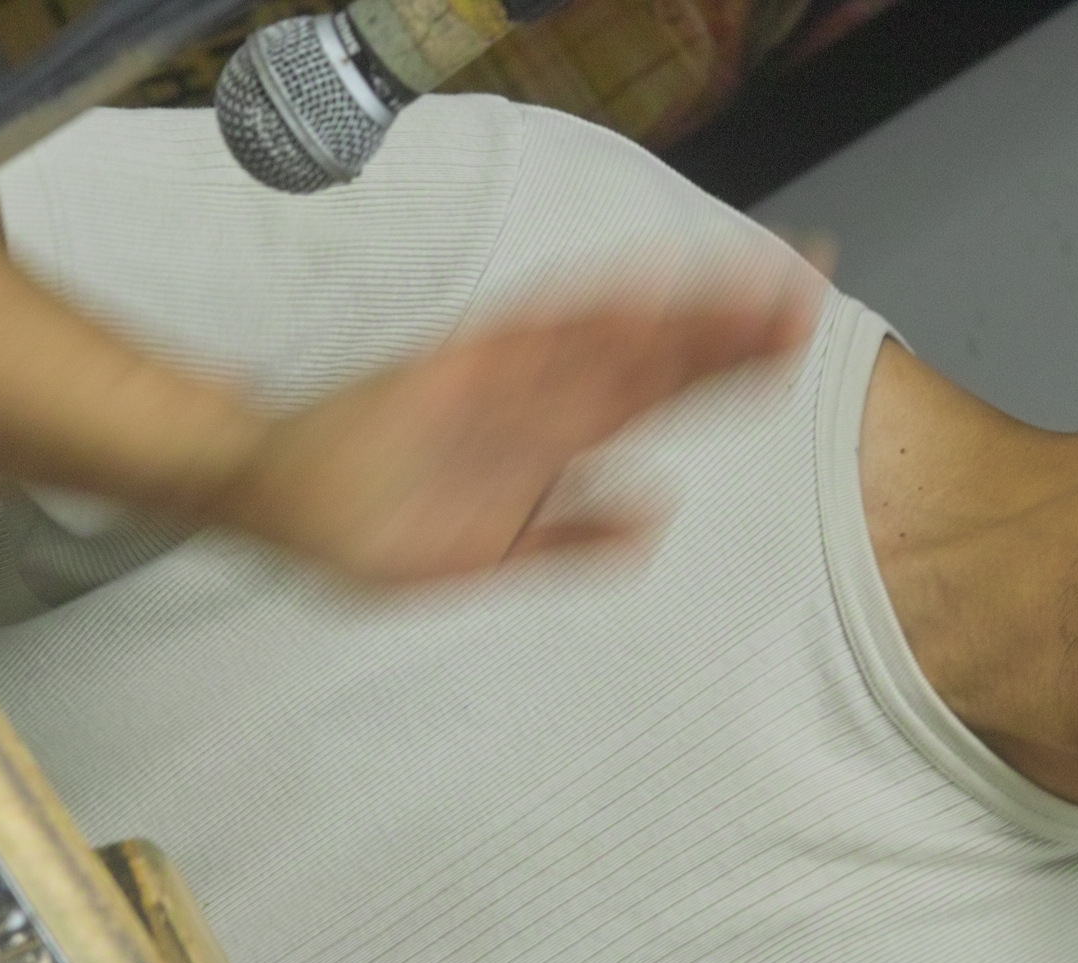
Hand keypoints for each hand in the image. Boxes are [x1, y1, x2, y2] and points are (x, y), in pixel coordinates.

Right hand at [210, 276, 817, 586]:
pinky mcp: (454, 370)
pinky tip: (649, 295)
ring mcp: (500, 380)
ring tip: (759, 292)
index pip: (657, 393)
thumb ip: (566, 541)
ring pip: (608, 340)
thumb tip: (655, 519)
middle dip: (731, 328)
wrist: (266, 494)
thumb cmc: (372, 526)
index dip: (727, 367)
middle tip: (812, 294)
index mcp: (552, 441)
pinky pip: (531, 340)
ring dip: (683, 314)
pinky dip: (589, 317)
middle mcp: (539, 400)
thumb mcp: (487, 555)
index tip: (796, 346)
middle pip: (652, 356)